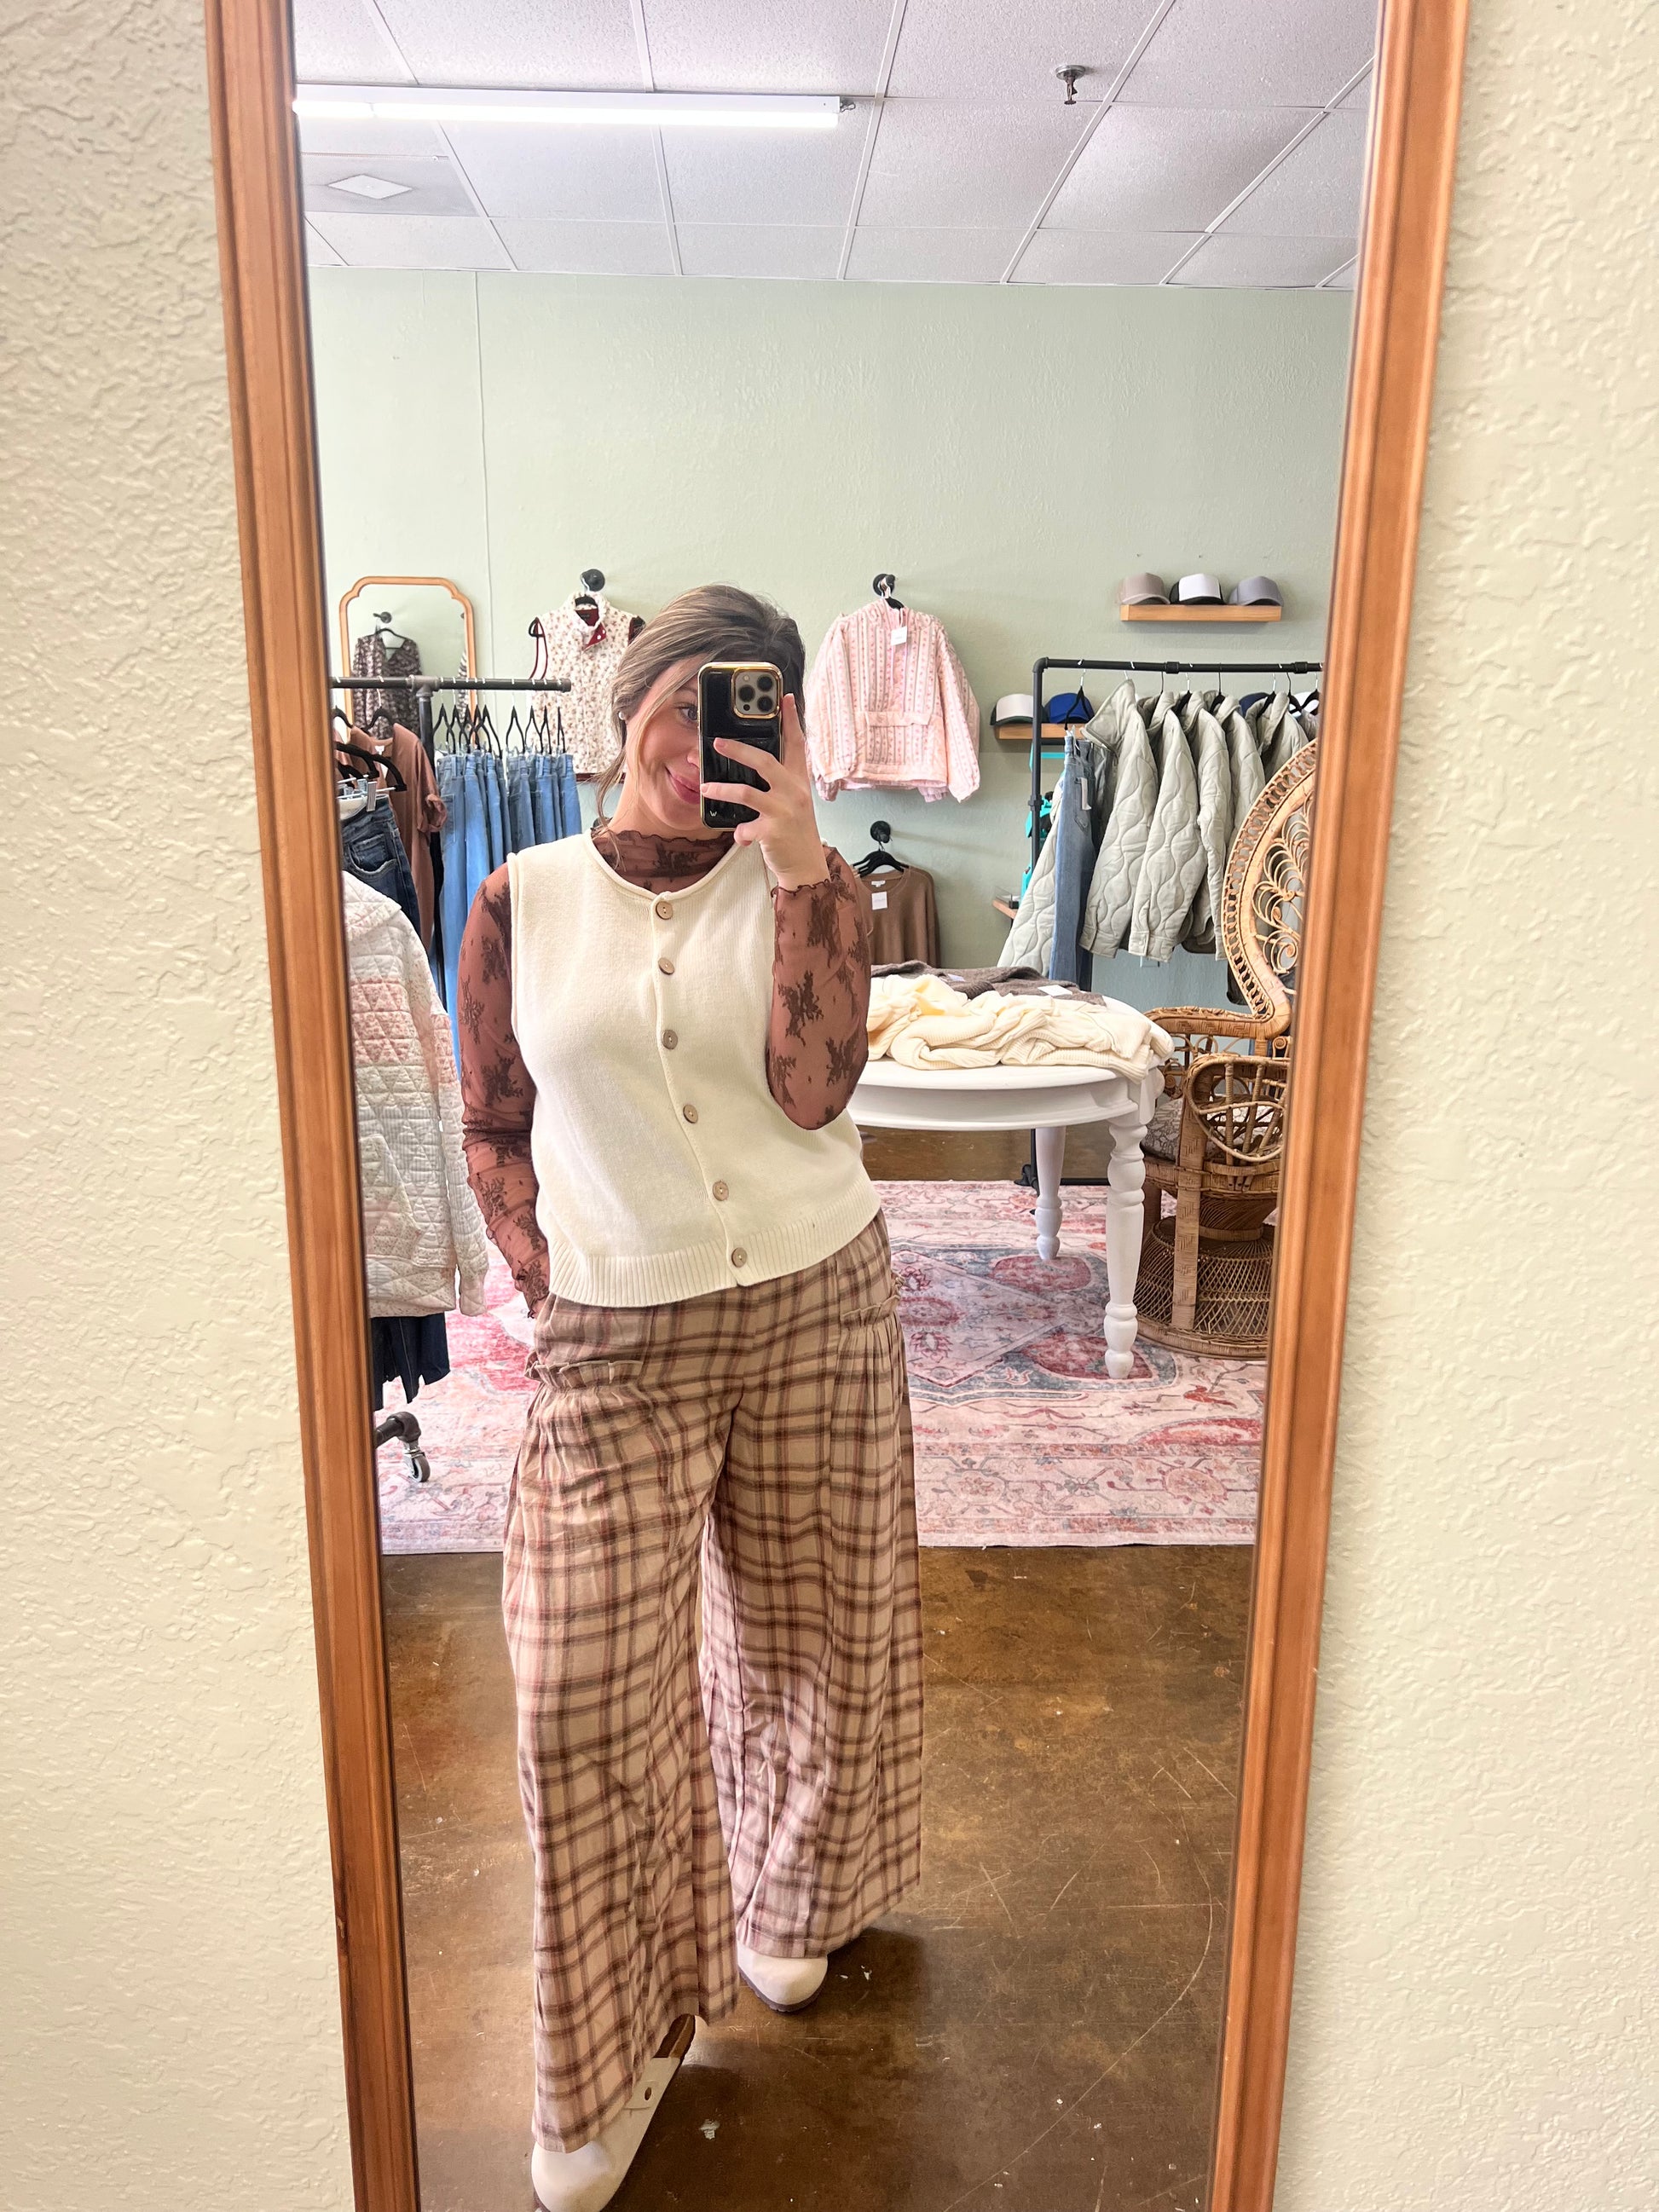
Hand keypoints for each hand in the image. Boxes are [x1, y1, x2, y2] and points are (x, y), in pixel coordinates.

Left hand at [702, 695, 827, 889]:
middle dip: (738, 749)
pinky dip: (739, 833)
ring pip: (746, 792)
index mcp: (798, 782)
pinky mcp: (773, 831)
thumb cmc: (795, 833)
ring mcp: (784, 811)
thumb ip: (778, 784)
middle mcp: (794, 793)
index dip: (791, 720)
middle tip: (717, 741)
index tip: (786, 698)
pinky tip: (740, 837)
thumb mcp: (794, 803)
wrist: (807, 866)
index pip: (797, 745)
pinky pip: (745, 827)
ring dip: (721, 789)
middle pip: (764, 761)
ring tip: (706, 788)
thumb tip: (749, 766)